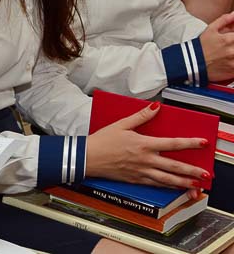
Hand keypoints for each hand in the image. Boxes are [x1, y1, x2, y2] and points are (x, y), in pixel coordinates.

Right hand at [85, 103, 208, 189]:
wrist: (88, 158)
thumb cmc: (102, 141)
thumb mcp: (121, 124)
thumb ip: (140, 116)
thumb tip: (155, 107)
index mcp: (143, 144)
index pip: (172, 143)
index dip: (190, 143)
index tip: (203, 143)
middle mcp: (145, 160)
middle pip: (174, 166)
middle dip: (192, 170)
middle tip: (206, 174)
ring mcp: (141, 172)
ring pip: (167, 179)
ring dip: (184, 182)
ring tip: (196, 185)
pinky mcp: (136, 180)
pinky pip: (156, 185)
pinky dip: (168, 187)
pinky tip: (175, 187)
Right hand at [200, 11, 233, 81]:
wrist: (191, 63)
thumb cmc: (201, 46)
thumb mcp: (210, 29)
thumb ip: (224, 20)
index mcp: (229, 39)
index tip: (233, 38)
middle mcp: (233, 51)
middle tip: (231, 45)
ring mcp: (233, 63)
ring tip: (230, 53)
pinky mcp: (232, 72)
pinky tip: (230, 61)